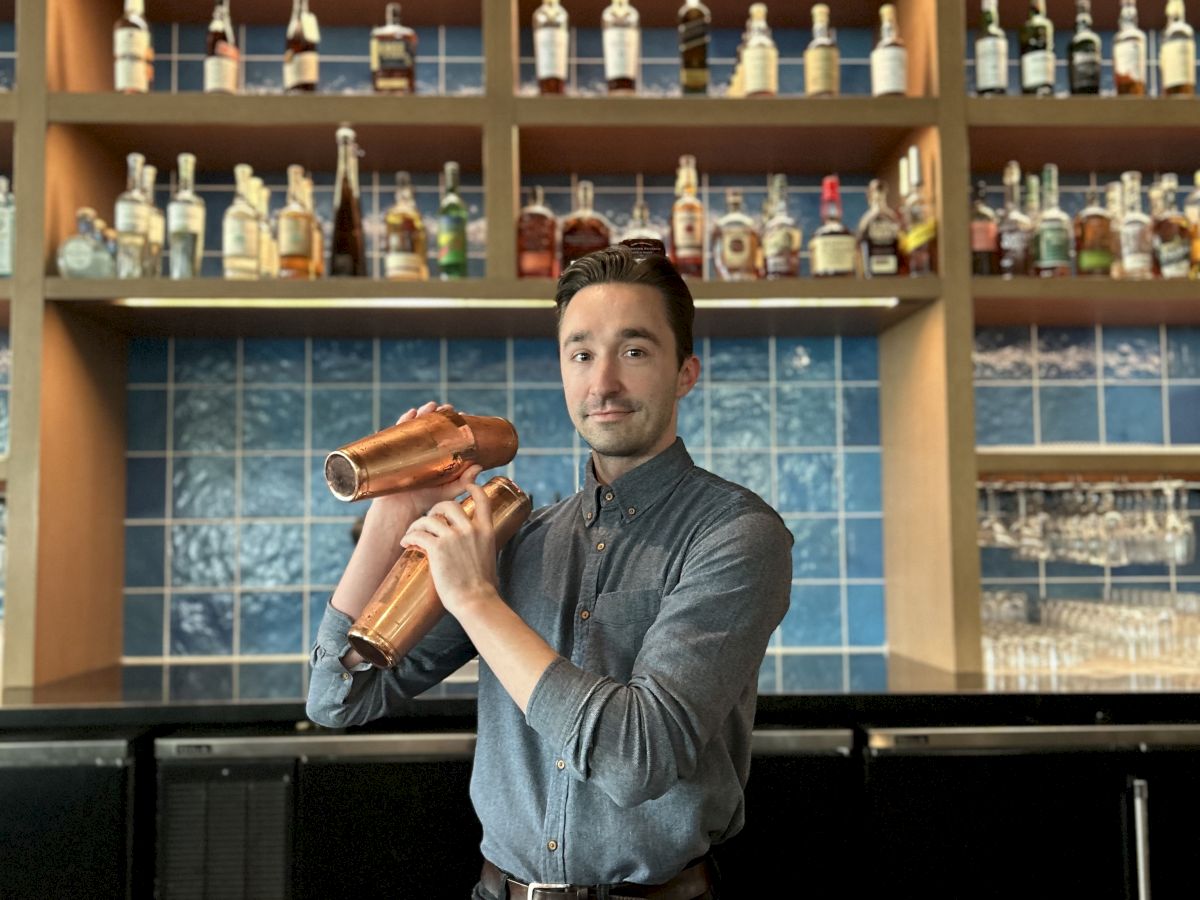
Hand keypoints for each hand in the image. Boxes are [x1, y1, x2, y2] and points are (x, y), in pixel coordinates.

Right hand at [360, 401, 482, 546]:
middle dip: (438, 413)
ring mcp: (407, 449)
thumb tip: (480, 466)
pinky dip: (403, 421)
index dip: (454, 421)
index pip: (447, 432)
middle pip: (431, 424)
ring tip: (431, 406)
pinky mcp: (393, 451)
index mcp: (437, 454)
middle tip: (447, 408)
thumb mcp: (449, 491)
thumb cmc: (427, 501)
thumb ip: (464, 481)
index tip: (463, 415)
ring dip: (423, 412)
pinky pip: (396, 432)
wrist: (401, 510)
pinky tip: (410, 413)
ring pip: (415, 425)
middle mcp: (422, 449)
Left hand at [399, 481, 497, 617]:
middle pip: (449, 505)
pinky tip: (405, 543)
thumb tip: (475, 548)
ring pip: (430, 518)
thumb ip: (481, 546)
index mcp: (486, 531)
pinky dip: (409, 537)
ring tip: (412, 534)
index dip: (473, 488)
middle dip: (435, 509)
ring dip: (417, 524)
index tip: (467, 485)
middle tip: (428, 519)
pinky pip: (418, 535)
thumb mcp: (489, 557)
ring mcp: (454, 538)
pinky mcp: (437, 549)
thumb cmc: (482, 588)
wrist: (476, 602)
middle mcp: (470, 530)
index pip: (482, 499)